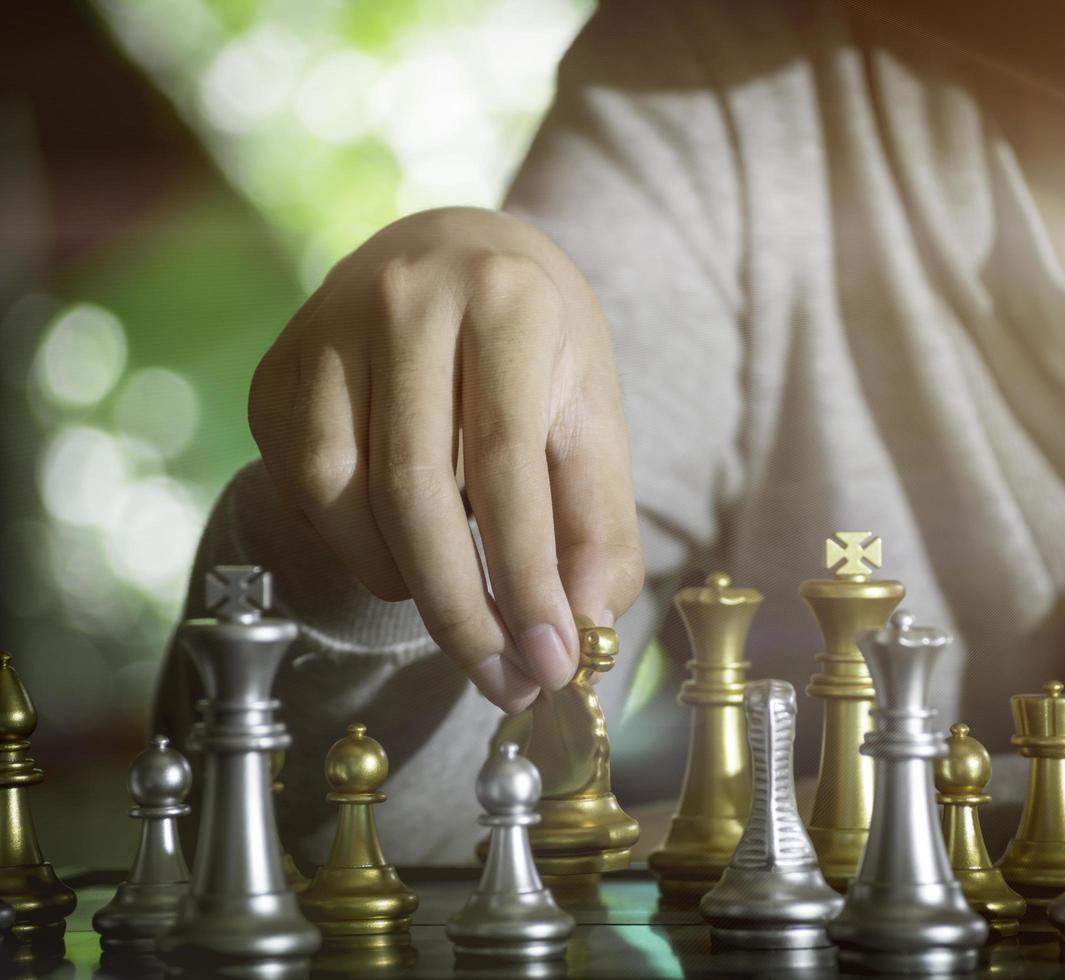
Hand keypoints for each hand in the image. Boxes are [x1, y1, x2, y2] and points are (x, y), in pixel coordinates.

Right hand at [249, 208, 643, 711]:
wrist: (456, 256)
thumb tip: (585, 624)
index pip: (505, 463)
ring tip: (463, 605)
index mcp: (504, 299)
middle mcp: (405, 298)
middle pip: (414, 489)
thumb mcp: (590, 416)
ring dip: (407, 580)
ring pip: (344, 496)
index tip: (551, 662)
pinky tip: (404, 549)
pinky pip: (308, 488)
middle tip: (504, 682)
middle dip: (462, 609)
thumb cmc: (538, 348)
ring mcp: (326, 329)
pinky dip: (360, 545)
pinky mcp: (278, 371)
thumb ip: (597, 518)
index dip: (526, 576)